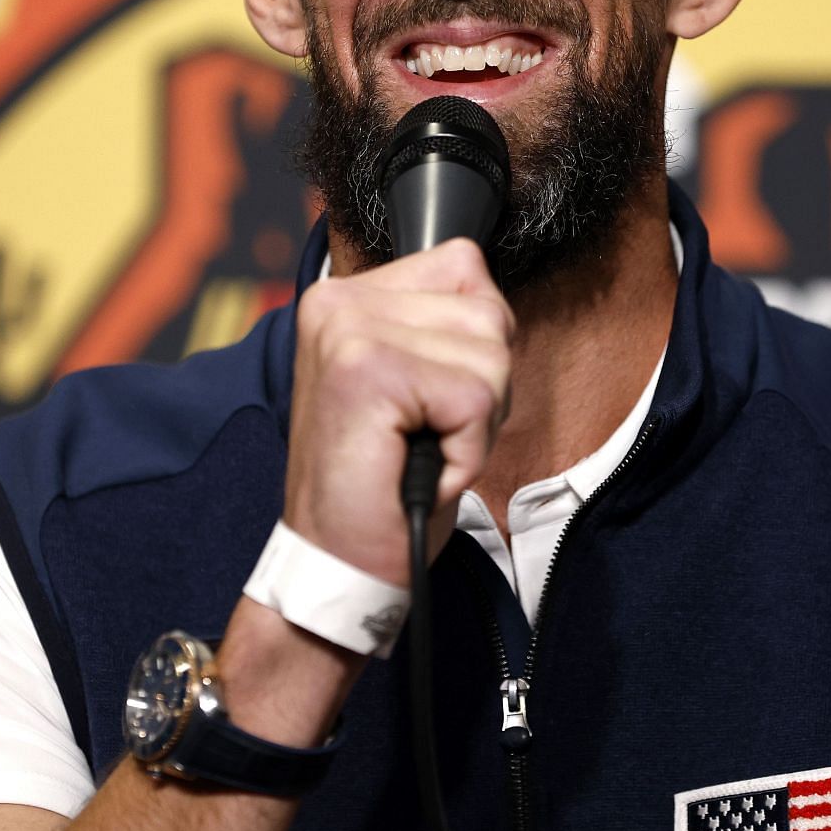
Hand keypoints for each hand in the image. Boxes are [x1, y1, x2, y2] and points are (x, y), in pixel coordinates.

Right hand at [283, 238, 513, 584]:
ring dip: (475, 423)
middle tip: (424, 436)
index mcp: (346, 296)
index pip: (465, 267)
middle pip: (488, 313)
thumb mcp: (416, 384)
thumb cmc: (385, 484)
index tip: (427, 402)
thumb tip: (492, 297)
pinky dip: (467, 451)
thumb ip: (440, 326)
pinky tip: (421, 469)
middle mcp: (338, 300)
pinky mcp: (367, 371)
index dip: (475, 348)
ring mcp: (348, 331)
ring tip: (420, 451)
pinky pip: (476, 399)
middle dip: (481, 388)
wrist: (338, 563)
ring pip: (490, 355)